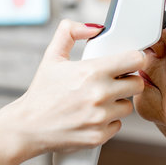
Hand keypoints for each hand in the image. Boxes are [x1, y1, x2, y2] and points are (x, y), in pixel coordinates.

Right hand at [5, 19, 145, 157]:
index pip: (135, 60)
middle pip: (137, 84)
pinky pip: (118, 124)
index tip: (130, 61)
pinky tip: (93, 116)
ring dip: (117, 102)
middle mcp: (100, 94)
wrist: (27, 127)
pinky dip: (108, 121)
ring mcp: (100, 117)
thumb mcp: (52, 56)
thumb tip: (94, 28)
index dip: (135, 59)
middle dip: (128, 81)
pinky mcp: (99, 136)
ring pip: (128, 106)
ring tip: (99, 100)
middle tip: (113, 82)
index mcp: (92, 71)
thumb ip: (70, 32)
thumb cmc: (41, 93)